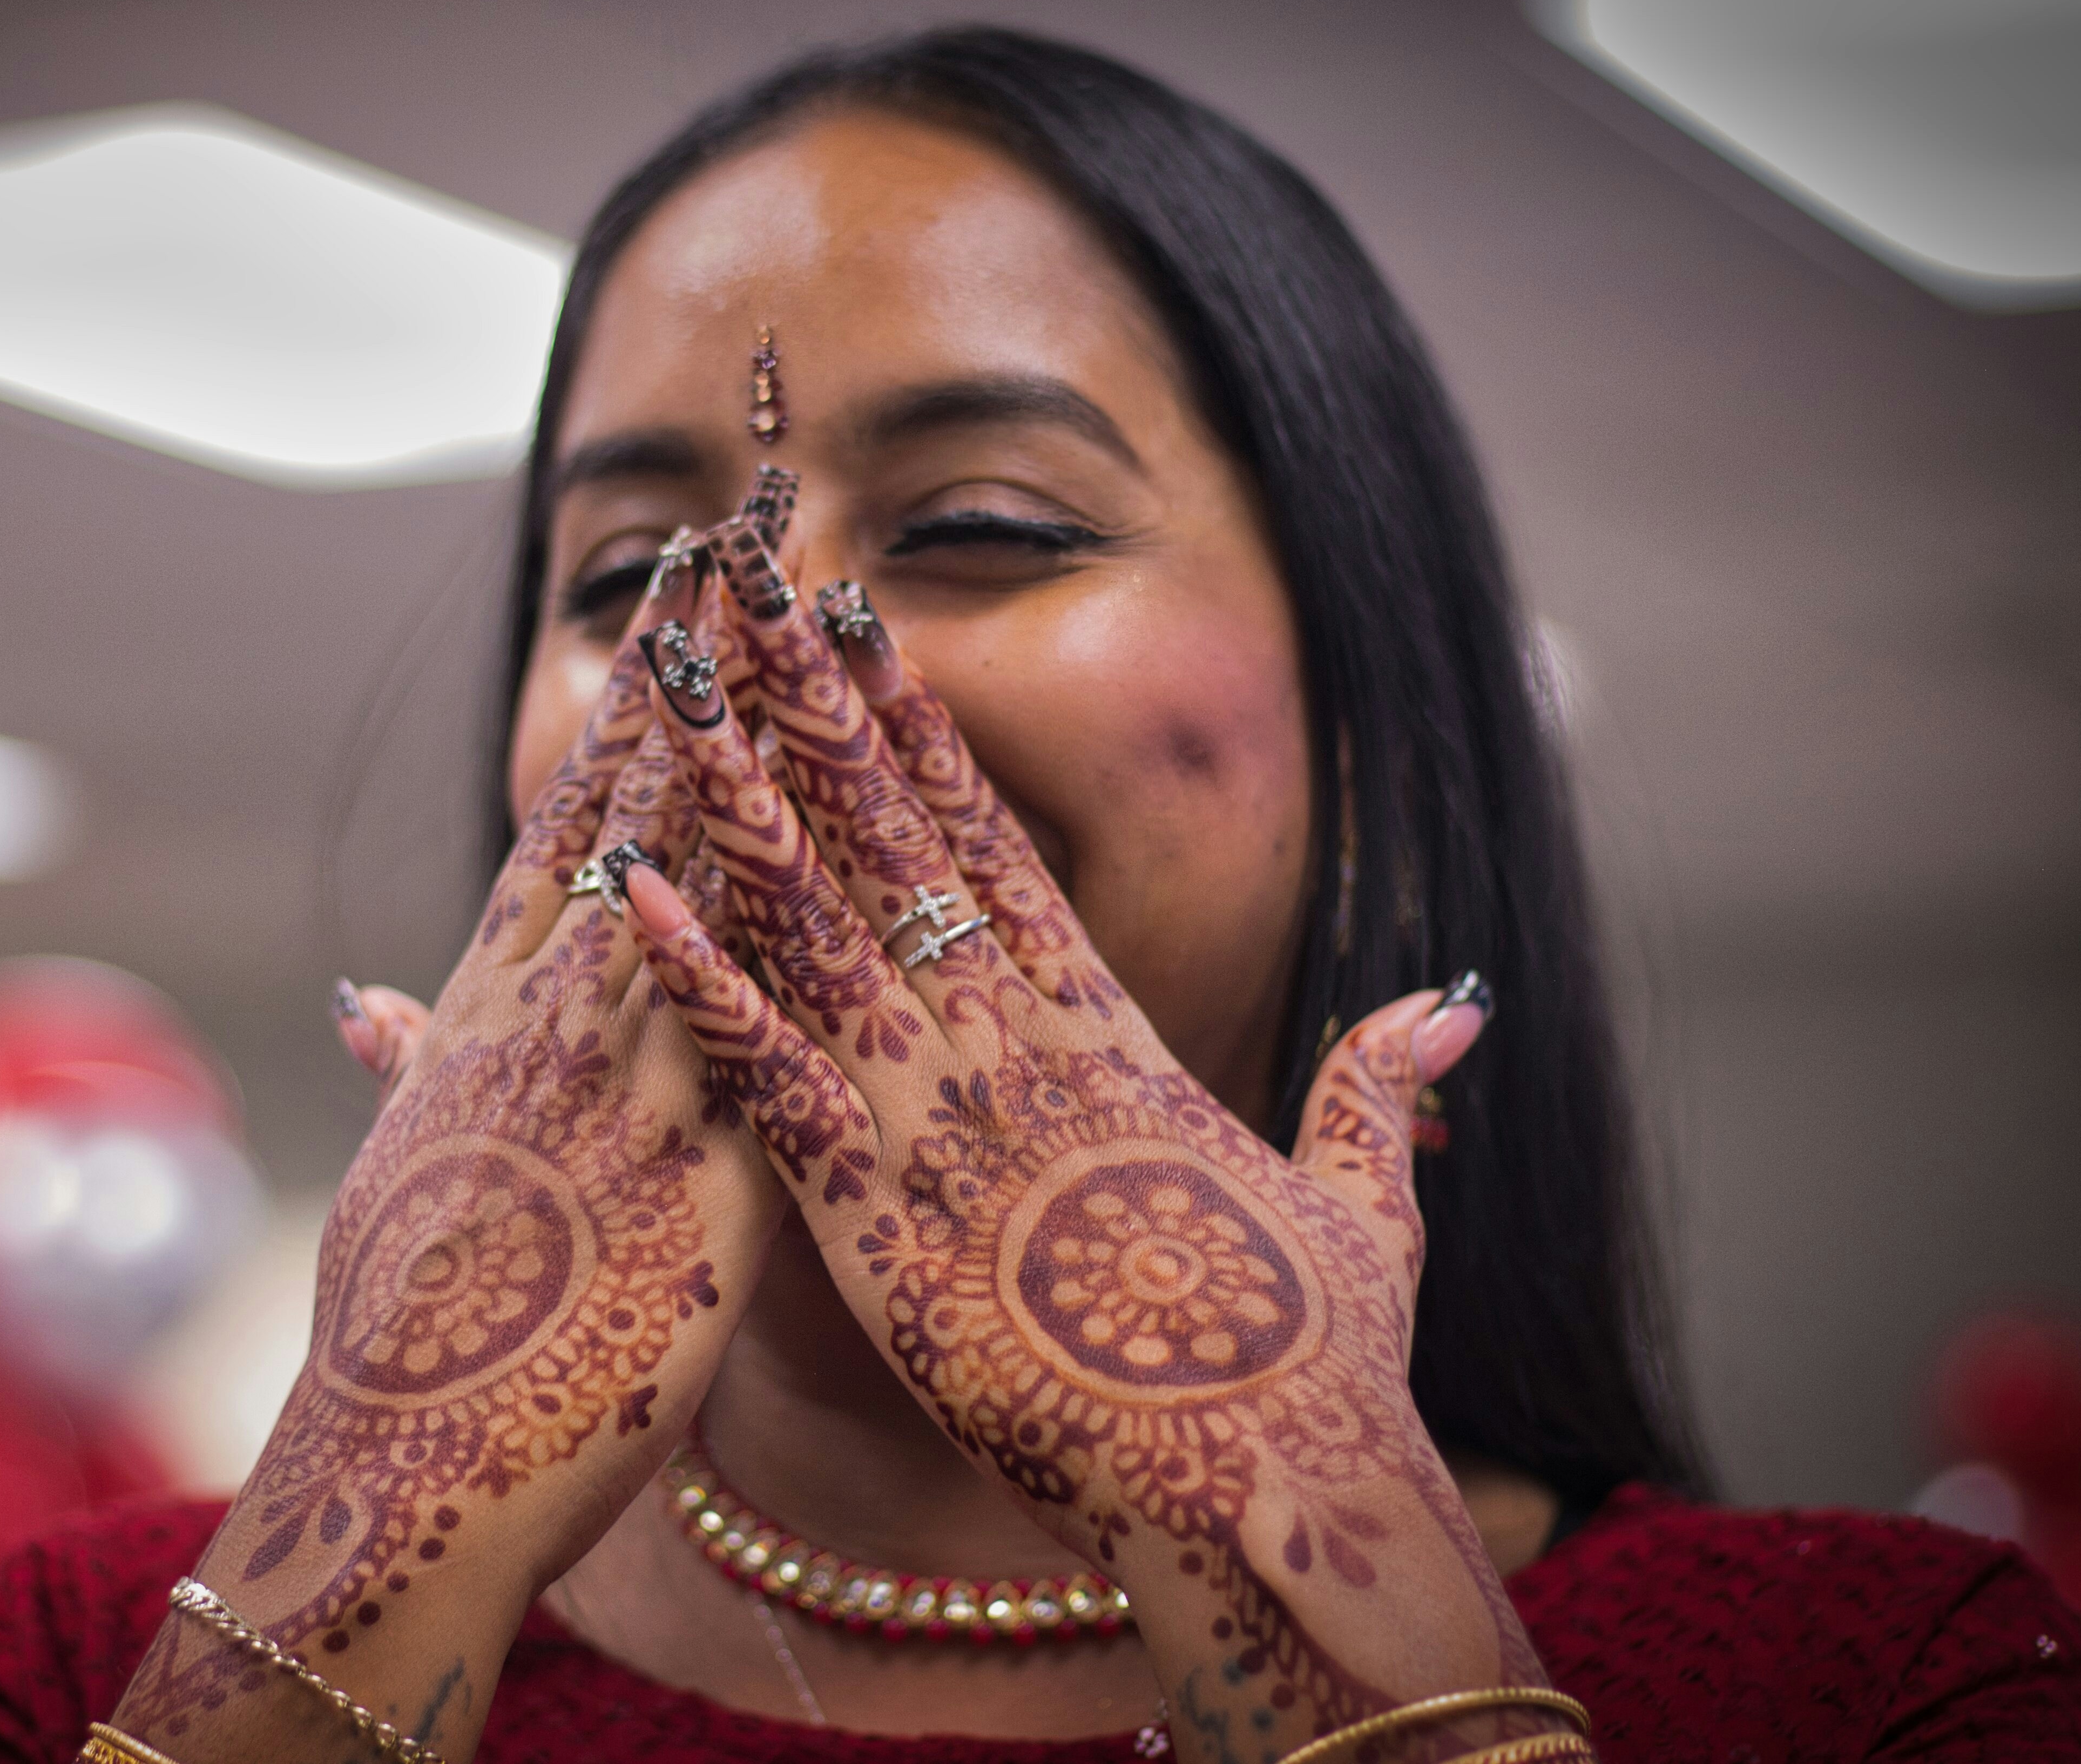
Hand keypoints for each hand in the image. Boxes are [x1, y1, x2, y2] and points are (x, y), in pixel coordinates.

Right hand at [115, 583, 779, 1762]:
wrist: (406, 1469)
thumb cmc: (407, 1336)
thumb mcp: (402, 1177)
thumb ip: (412, 1072)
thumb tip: (376, 998)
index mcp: (492, 1016)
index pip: (569, 819)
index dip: (627, 699)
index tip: (671, 593)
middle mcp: (552, 1016)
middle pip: (633, 806)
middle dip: (693, 668)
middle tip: (744, 532)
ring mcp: (617, 1078)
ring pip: (690, 874)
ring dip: (745, 745)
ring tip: (791, 622)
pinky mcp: (693, 1166)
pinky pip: (746, 1014)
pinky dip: (774, 913)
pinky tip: (816, 827)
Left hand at [623, 567, 1548, 1759]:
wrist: (1265, 1490)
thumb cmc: (1312, 1369)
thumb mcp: (1358, 1206)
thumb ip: (1372, 1089)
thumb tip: (1449, 1006)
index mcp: (1108, 1038)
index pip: (995, 849)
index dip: (922, 733)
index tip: (867, 631)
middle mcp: (1013, 1051)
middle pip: (893, 843)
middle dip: (814, 708)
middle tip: (746, 590)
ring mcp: (940, 1123)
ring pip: (815, 924)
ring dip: (736, 798)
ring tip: (670, 685)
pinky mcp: (875, 1216)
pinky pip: (765, 1072)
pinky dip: (695, 977)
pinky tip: (631, 889)